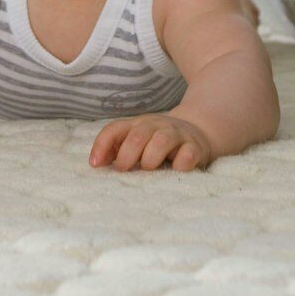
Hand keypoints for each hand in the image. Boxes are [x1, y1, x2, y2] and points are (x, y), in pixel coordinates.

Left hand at [89, 113, 214, 171]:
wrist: (199, 130)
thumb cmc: (159, 142)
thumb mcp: (137, 141)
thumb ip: (116, 150)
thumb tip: (96, 164)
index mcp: (138, 125)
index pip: (115, 129)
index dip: (102, 145)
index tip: (95, 165)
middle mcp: (156, 126)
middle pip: (138, 135)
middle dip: (127, 154)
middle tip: (124, 170)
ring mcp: (177, 135)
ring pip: (162, 140)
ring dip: (151, 158)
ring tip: (149, 169)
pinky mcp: (195, 148)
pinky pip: (188, 155)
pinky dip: (180, 164)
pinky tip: (175, 170)